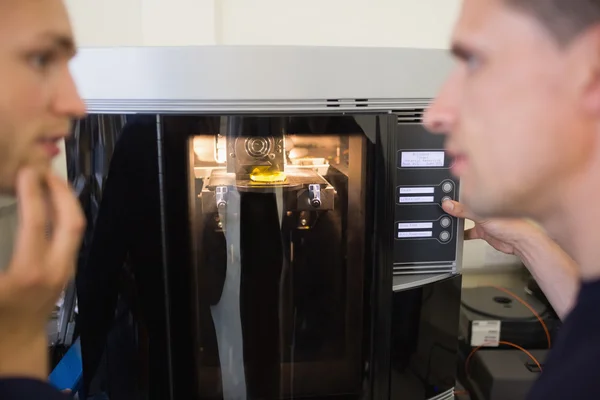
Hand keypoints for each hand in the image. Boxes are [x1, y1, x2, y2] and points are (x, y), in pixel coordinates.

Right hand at [0, 168, 84, 378]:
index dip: (30, 192)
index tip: (24, 172)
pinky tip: (50, 207)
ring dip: (65, 202)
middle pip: (72, 220)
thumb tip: (0, 223)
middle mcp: (56, 268)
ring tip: (49, 182)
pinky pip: (71, 237)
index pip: (37, 220)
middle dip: (61, 191)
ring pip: (76, 228)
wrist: (14, 351)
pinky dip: (64, 216)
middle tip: (45, 170)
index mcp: (31, 271)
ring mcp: (65, 271)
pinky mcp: (65, 273)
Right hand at [441, 199, 539, 255]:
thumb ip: (463, 210)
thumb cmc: (512, 225)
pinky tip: (457, 235)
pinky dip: (463, 233)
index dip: (456, 192)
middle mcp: (484, 208)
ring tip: (447, 219)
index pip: (468, 193)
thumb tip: (448, 204)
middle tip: (442, 206)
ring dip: (459, 219)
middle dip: (455, 206)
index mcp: (485, 199)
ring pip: (467, 217)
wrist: (521, 243)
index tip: (443, 193)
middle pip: (466, 205)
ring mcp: (484, 220)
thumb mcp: (482, 216)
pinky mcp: (483, 232)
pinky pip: (469, 231)